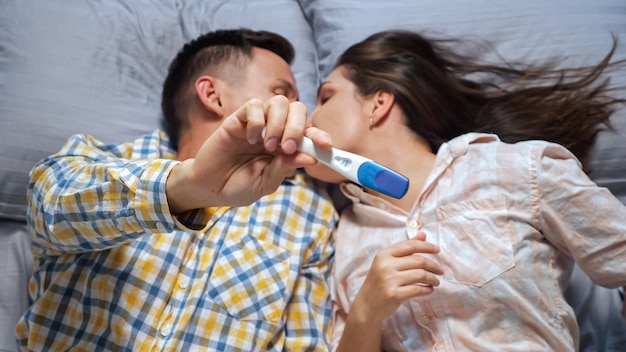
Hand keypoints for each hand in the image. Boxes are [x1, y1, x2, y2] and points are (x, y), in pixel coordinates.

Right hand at [167, 96, 331, 212]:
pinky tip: (251, 138)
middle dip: (298, 127)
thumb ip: (284, 169)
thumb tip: (309, 158)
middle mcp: (275, 131)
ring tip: (268, 146)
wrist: (210, 188)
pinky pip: (254, 105)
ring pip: (279, 102)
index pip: (309, 133)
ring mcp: (257, 124)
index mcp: (286, 147)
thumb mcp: (266, 183)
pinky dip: (257, 120)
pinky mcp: (238, 120)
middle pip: (298, 110)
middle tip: (287, 147)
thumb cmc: (239, 186)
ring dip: (278, 123)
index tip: (326, 146)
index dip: (320, 136)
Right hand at [351, 234, 442, 322]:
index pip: (410, 245)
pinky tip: (429, 290)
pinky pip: (418, 289)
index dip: (426, 246)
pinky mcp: (394, 294)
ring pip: (420, 275)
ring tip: (436, 281)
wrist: (366, 305)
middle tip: (440, 271)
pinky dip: (427, 289)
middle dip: (433, 265)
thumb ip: (405, 248)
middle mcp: (385, 265)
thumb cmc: (378, 282)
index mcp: (384, 254)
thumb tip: (423, 235)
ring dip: (432, 278)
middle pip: (418, 260)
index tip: (438, 250)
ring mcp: (389, 280)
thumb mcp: (387, 262)